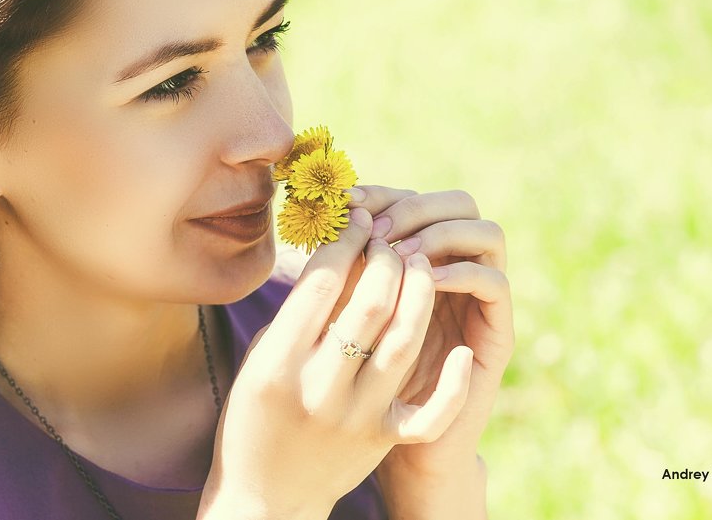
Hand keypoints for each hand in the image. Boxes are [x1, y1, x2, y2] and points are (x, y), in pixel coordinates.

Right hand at [200, 207, 473, 519]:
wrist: (264, 498)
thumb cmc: (254, 416)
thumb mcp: (261, 359)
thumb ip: (299, 312)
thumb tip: (342, 252)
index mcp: (278, 363)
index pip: (322, 282)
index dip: (346, 241)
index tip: (358, 219)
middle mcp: (319, 387)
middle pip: (371, 302)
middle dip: (386, 258)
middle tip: (390, 238)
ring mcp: (355, 416)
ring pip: (405, 340)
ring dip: (418, 293)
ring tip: (419, 266)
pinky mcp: (382, 440)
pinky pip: (430, 411)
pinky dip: (449, 379)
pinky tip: (457, 348)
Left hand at [339, 186, 514, 476]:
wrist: (400, 449)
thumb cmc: (358, 381)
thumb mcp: (344, 316)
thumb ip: (344, 269)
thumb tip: (323, 218)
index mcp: (421, 259)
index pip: (416, 198)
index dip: (385, 193)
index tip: (349, 202)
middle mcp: (457, 270)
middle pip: (459, 203)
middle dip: (414, 206)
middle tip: (377, 227)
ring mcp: (481, 298)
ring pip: (487, 234)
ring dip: (442, 233)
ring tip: (401, 251)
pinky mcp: (496, 332)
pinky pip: (496, 284)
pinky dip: (462, 272)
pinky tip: (426, 281)